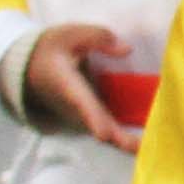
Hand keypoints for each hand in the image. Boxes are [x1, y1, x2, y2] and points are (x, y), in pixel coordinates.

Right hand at [17, 22, 140, 149]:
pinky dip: (126, 138)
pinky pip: (109, 131)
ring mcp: (81, 115)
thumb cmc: (53, 49)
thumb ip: (98, 38)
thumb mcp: (71, 34)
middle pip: (98, 127)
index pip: (80, 103)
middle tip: (142, 149)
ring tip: (152, 148)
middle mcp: (74, 106)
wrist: (31, 67)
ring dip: (126, 142)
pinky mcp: (90, 117)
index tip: (103, 134)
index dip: (92, 118)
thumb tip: (127, 49)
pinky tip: (150, 141)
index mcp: (67, 84)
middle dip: (118, 140)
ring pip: (105, 133)